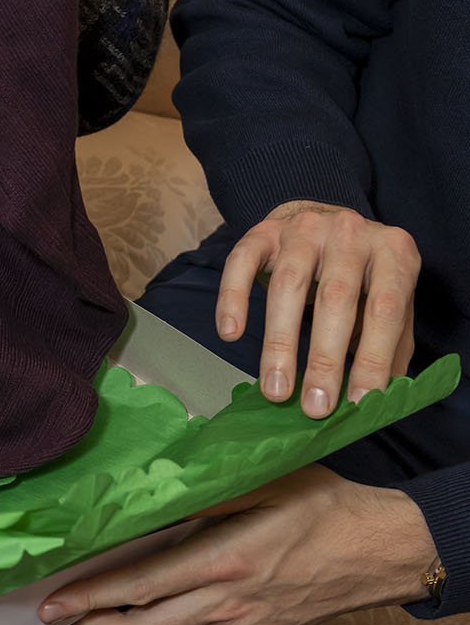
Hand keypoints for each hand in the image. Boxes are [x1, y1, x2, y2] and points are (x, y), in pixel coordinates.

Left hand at [36, 467, 438, 624]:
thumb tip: (147, 490)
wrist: (382, 553)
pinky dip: (191, 611)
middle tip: (56, 612)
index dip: (90, 598)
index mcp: (224, 561)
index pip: (140, 588)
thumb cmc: (325, 508)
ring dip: (144, 612)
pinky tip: (204, 584)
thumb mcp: (263, 482)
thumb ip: (203, 492)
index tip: (52, 602)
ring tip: (124, 586)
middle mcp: (228, 605)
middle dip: (90, 624)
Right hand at [217, 200, 418, 414]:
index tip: (358, 403)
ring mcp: (305, 227)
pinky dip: (233, 298)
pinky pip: (242, 263)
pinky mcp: (264, 230)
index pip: (385, 310)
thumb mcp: (392, 300)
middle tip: (316, 406)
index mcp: (393, 251)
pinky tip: (230, 333)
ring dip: (280, 343)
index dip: (372, 359)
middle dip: (324, 359)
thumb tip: (381, 401)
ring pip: (288, 284)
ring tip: (276, 389)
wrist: (327, 219)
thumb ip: (393, 345)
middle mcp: (351, 231)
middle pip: (336, 298)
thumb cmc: (363, 274)